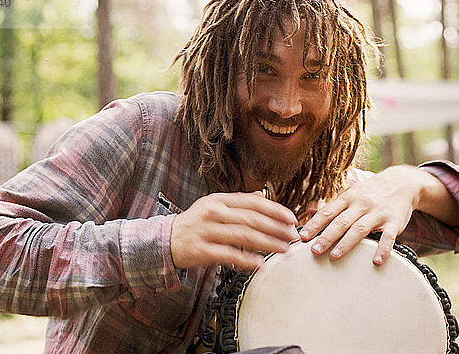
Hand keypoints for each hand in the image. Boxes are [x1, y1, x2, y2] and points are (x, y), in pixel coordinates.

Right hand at [171, 191, 298, 270]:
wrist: (165, 240)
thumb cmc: (195, 223)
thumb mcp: (213, 205)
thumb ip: (238, 201)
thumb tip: (262, 195)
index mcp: (219, 199)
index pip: (253, 202)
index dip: (275, 210)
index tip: (291, 218)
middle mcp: (213, 212)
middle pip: (252, 219)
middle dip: (276, 228)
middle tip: (293, 236)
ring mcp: (207, 231)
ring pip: (243, 236)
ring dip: (268, 243)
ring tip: (284, 249)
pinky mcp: (201, 250)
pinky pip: (229, 255)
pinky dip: (246, 260)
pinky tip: (260, 263)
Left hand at [299, 166, 438, 265]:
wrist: (402, 182)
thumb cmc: (371, 192)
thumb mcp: (351, 193)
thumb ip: (333, 206)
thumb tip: (309, 213)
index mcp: (348, 198)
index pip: (327, 212)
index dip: (313, 225)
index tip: (301, 237)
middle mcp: (361, 204)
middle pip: (341, 222)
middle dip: (326, 236)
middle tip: (314, 250)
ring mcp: (378, 213)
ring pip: (360, 228)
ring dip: (347, 243)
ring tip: (334, 256)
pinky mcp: (395, 221)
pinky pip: (388, 237)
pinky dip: (382, 249)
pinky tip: (376, 260)